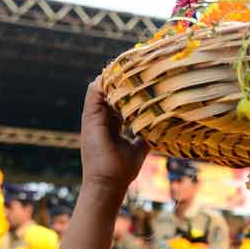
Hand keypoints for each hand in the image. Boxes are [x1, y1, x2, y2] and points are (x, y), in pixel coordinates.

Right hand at [81, 76, 148, 190]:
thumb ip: (145, 136)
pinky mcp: (90, 118)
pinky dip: (105, 82)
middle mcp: (101, 118)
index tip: (143, 79)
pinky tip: (119, 75)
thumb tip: (159, 128)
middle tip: (137, 65)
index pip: (118, 101)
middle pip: (109, 91)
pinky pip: (94, 92)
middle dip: (122, 79)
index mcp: (110, 125)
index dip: (128, 90)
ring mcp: (94, 117)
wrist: (109, 183)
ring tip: (129, 65)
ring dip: (114, 77)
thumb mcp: (139, 148)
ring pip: (101, 88)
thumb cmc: (122, 170)